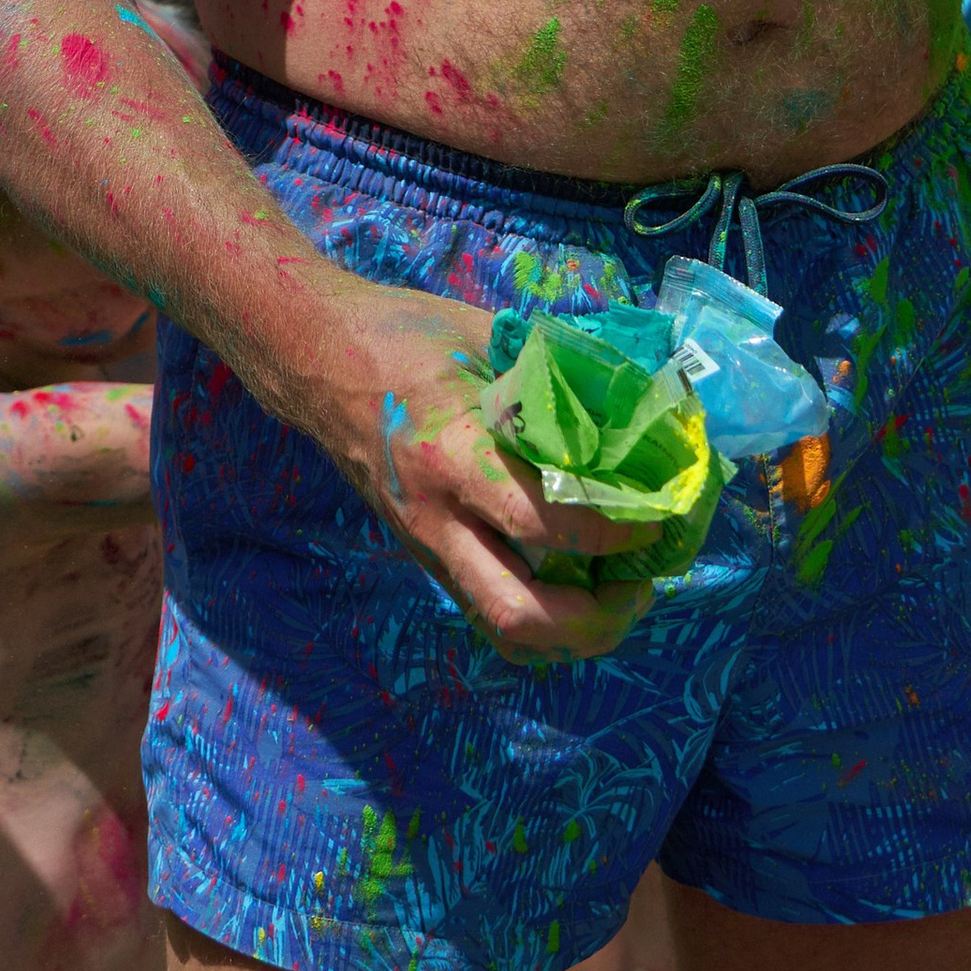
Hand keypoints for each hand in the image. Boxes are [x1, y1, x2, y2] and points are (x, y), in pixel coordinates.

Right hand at [321, 281, 658, 663]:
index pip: (540, 525)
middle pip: (516, 615)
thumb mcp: (485, 339)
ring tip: (617, 597)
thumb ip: (552, 376)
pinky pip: (484, 606)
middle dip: (593, 621)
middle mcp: (435, 518)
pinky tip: (577, 583)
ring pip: (498, 628)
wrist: (314, 359)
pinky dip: (540, 614)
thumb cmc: (405, 336)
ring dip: (567, 634)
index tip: (656, 517)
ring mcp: (424, 545)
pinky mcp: (423, 553)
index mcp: (452, 455)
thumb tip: (636, 397)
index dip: (608, 534)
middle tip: (640, 585)